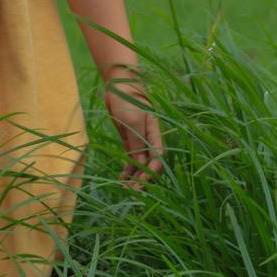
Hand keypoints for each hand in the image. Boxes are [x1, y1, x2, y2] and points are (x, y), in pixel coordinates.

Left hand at [104, 75, 163, 190]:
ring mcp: (139, 141)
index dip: (152, 171)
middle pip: (150, 164)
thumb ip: (137, 142)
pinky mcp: (129, 141)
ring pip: (140, 164)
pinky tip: (122, 178)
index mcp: (155, 134)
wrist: (118, 86)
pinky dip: (127, 169)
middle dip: (144, 178)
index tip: (142, 181)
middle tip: (133, 190)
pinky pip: (131, 159)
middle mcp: (149, 140)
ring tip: (127, 188)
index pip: (158, 157)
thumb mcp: (133, 122)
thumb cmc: (128, 101)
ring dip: (135, 176)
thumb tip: (140, 163)